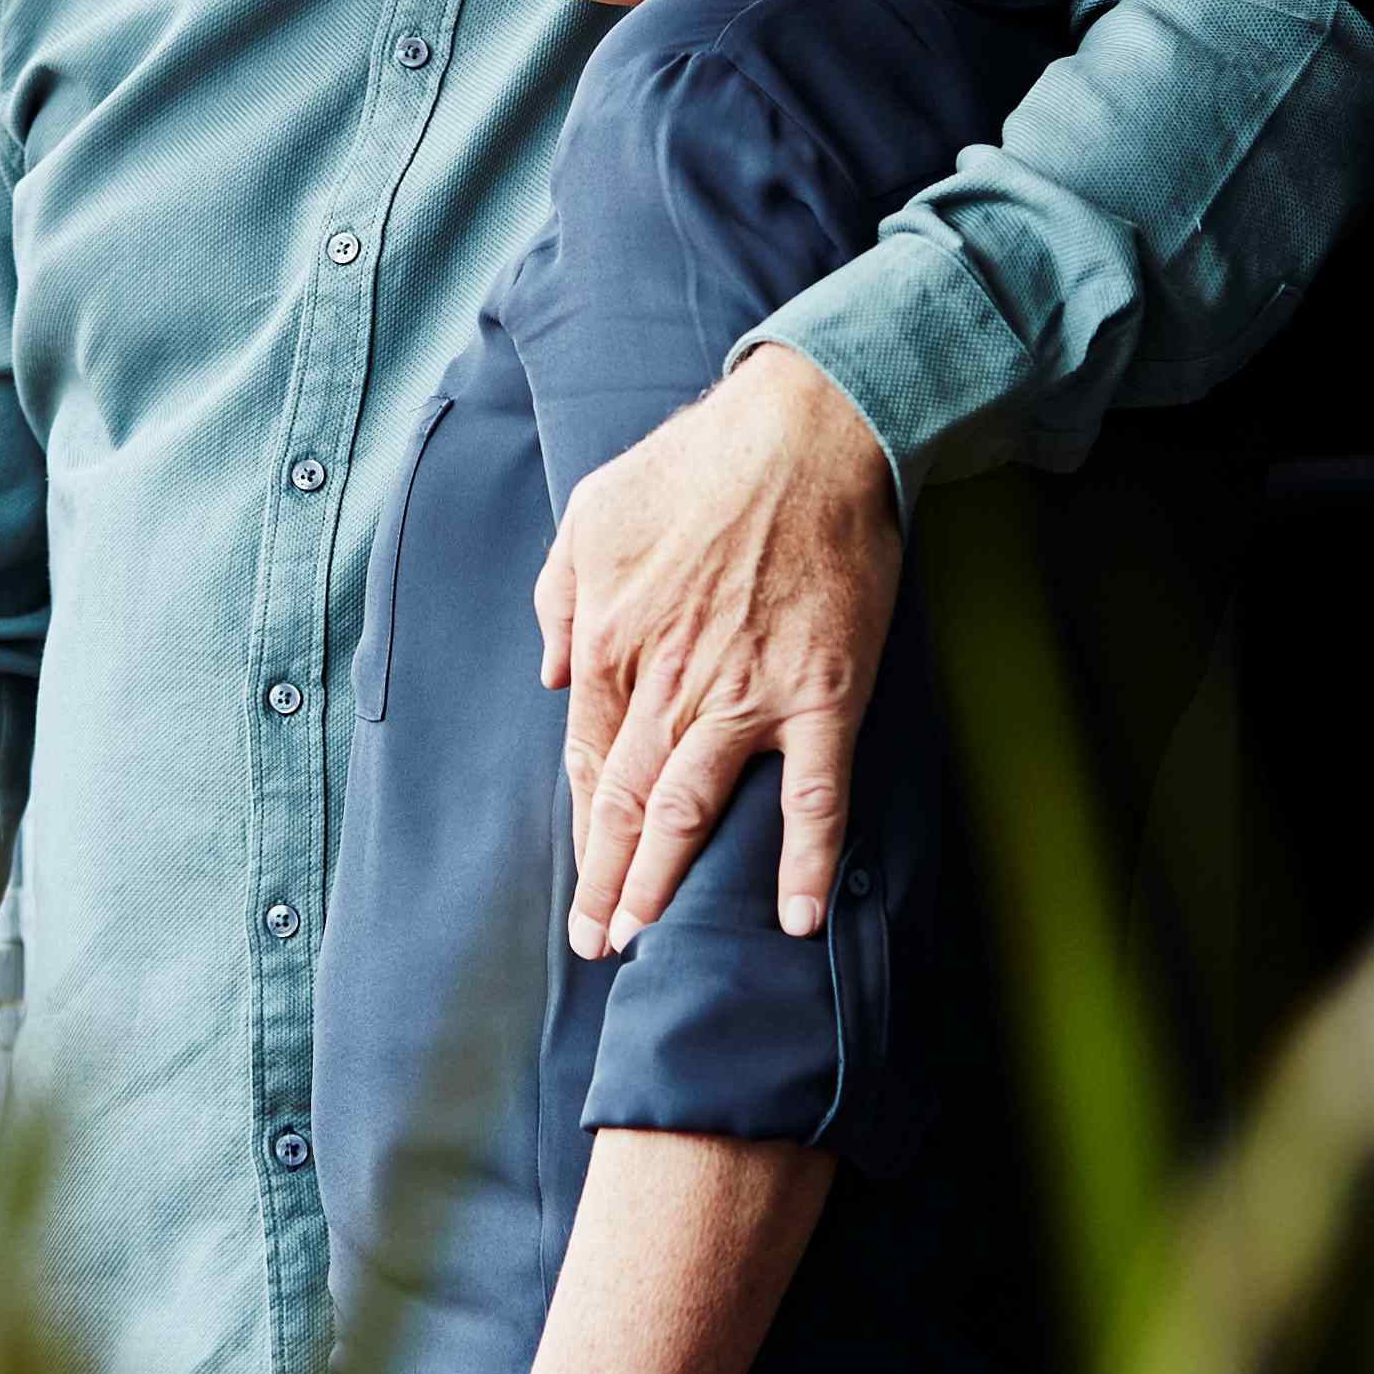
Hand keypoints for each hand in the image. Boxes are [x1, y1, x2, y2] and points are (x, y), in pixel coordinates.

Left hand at [538, 343, 900, 953]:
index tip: (581, 870)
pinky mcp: (821, 696)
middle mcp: (671, 680)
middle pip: (624, 800)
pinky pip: (814, 798)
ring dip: (662, 882)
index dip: (583, 822)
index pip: (587, 754)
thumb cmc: (699, 462)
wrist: (806, 430)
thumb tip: (552, 672)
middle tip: (594, 943)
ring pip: (692, 810)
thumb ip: (559, 596)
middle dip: (604, 880)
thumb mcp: (593, 511)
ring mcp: (748, 695)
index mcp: (612, 638)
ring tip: (644, 939)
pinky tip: (796, 919)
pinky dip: (806, 863)